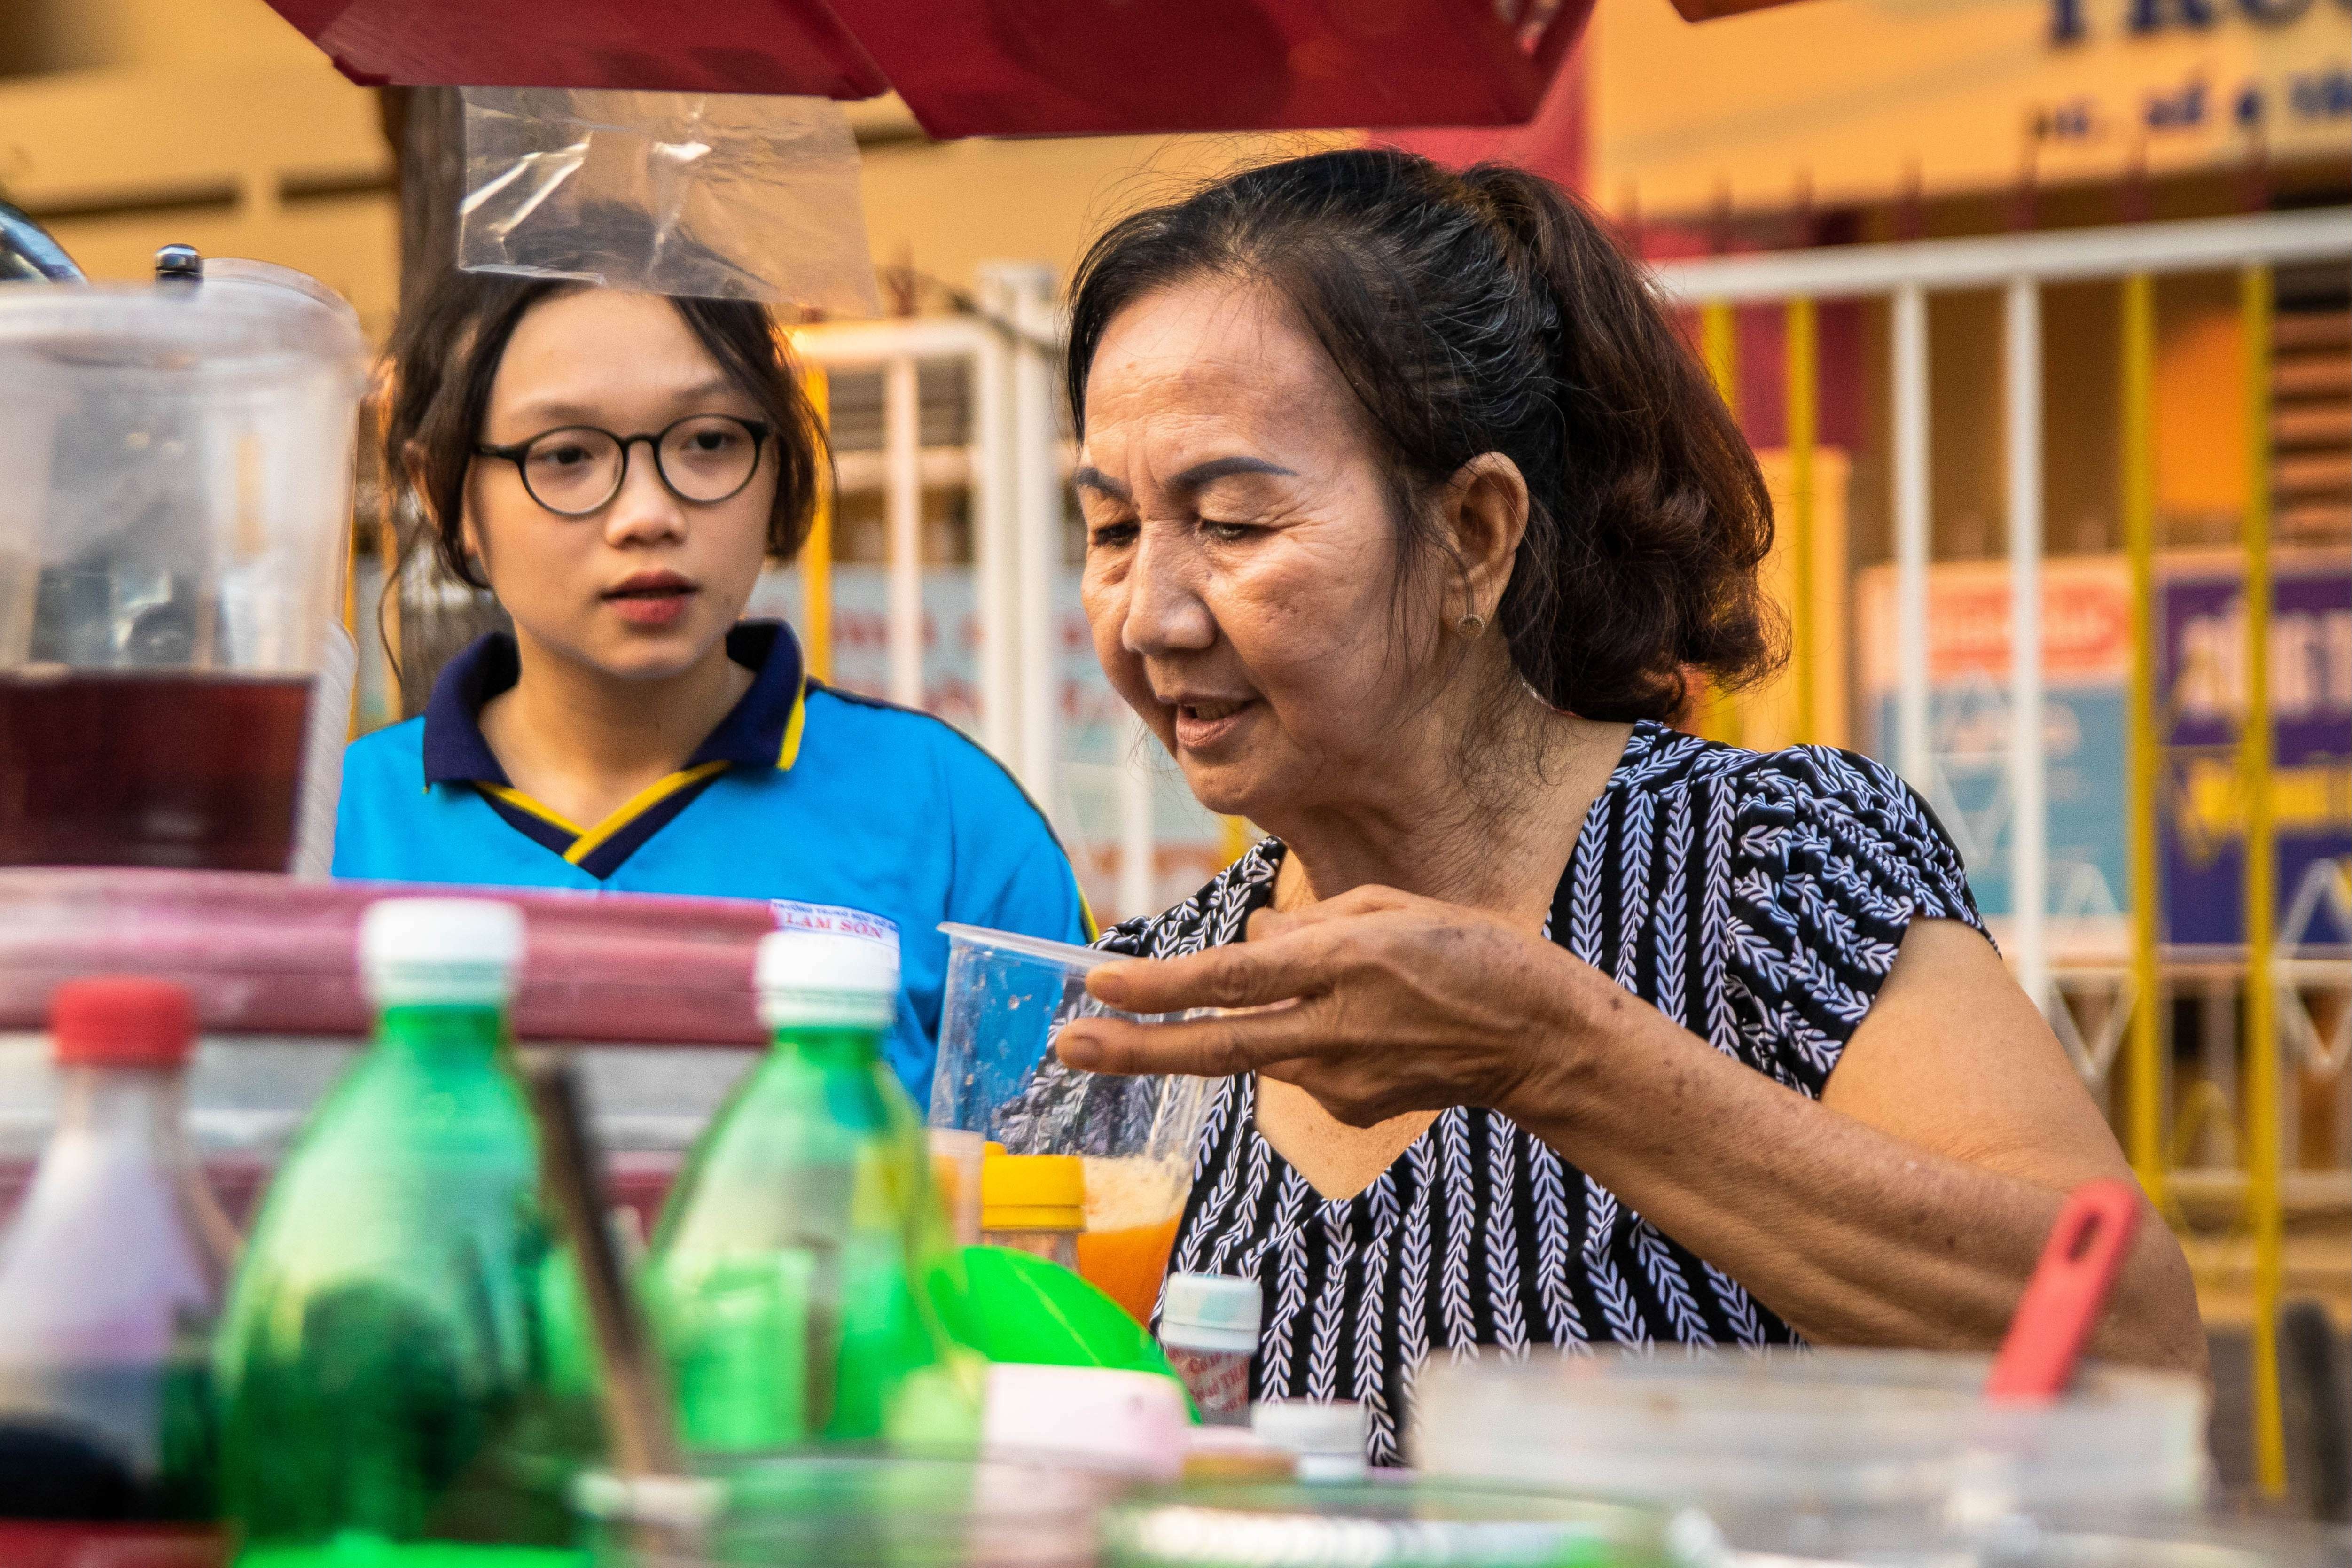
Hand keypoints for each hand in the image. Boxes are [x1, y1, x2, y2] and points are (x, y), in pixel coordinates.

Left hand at [1055, 885, 1591, 1127]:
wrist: (1540, 1038)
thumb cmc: (1472, 954)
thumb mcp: (1392, 909)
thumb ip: (1309, 929)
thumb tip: (1249, 951)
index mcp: (1346, 964)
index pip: (1231, 979)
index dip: (1161, 985)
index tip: (1098, 980)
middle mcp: (1336, 1028)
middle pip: (1216, 1044)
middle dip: (1134, 1049)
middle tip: (1066, 1046)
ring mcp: (1344, 1079)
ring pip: (1253, 1054)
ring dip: (1216, 1037)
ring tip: (1229, 1013)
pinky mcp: (1353, 1108)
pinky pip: (1300, 1066)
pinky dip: (1301, 1040)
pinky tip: (1358, 1024)